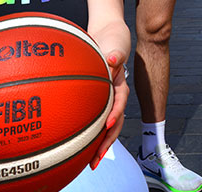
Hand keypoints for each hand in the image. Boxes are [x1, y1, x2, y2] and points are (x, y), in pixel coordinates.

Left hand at [90, 50, 128, 169]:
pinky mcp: (99, 101)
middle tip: (97, 157)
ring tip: (91, 162)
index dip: (115, 113)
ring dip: (100, 144)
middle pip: (115, 122)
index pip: (120, 101)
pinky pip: (97, 120)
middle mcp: (115, 95)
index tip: (108, 124)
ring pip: (106, 125)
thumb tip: (113, 59)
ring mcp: (107, 100)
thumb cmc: (112, 42)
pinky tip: (81, 147)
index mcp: (120, 84)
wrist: (109, 38)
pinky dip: (91, 134)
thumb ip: (116, 54)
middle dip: (107, 141)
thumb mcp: (116, 46)